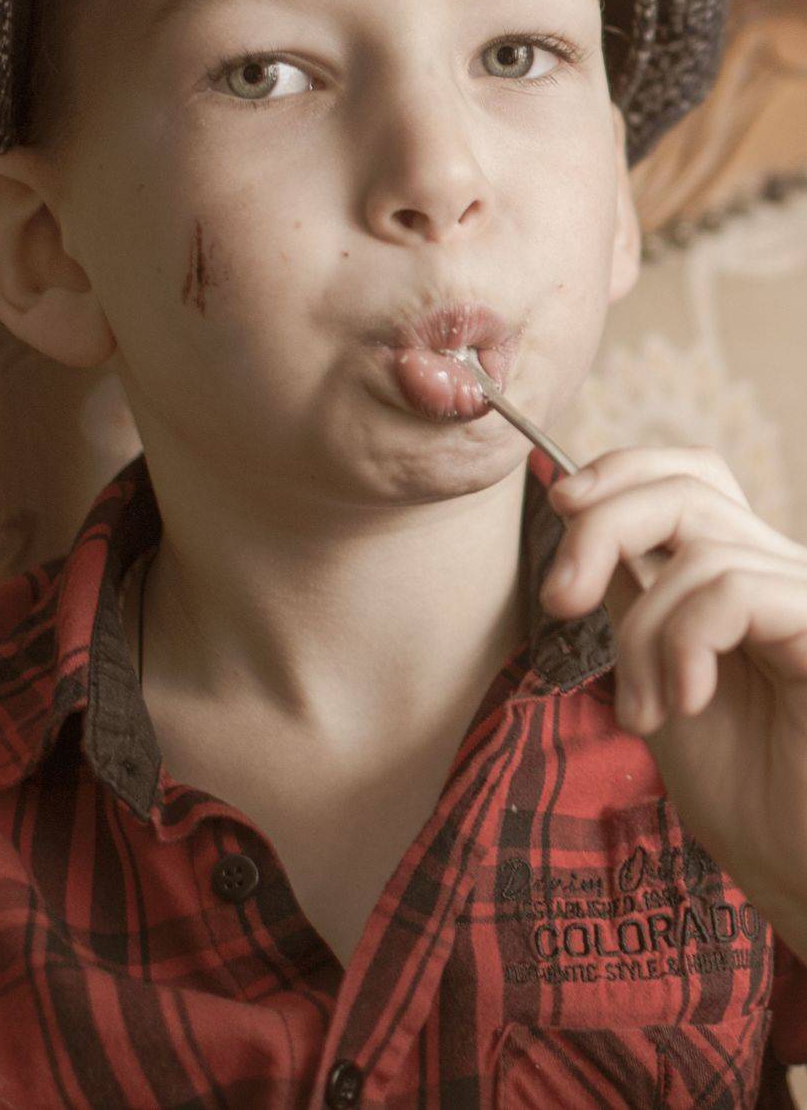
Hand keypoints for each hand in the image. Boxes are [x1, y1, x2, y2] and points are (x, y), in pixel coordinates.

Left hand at [542, 445, 806, 958]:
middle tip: (559, 601)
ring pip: (698, 552)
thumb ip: (633, 597)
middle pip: (686, 489)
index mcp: (744, 572)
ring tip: (644, 710)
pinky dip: (686, 640)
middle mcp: (785, 572)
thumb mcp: (656, 672)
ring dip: (643, 635)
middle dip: (602, 530)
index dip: (623, 470)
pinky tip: (685, 699)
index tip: (559, 503)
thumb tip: (581, 520)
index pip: (691, 472)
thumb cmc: (738, 787)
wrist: (795, 872)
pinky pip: (737, 589)